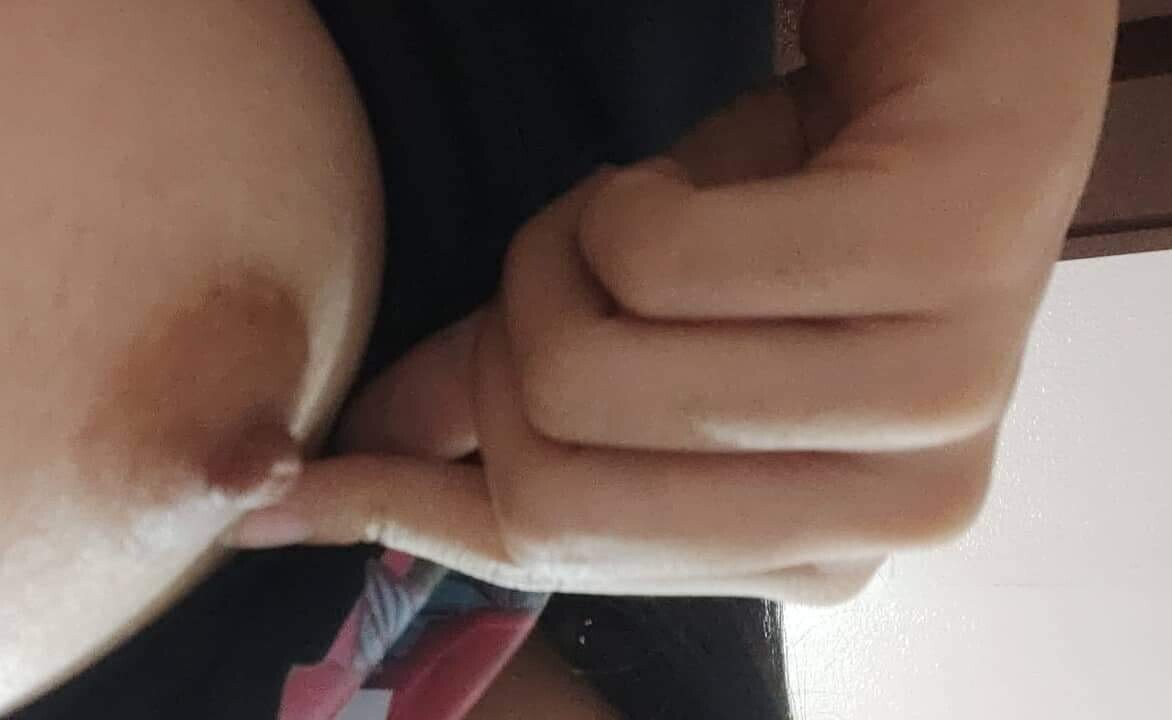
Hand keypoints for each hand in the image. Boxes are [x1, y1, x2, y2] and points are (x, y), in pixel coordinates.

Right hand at [227, 0, 1116, 601]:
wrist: (934, 74)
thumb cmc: (781, 210)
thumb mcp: (623, 328)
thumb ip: (492, 408)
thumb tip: (317, 486)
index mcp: (818, 552)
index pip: (553, 556)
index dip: (403, 507)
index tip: (285, 489)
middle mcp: (902, 512)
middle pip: (555, 482)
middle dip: (510, 340)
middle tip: (574, 257)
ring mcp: (943, 394)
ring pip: (592, 375)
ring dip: (566, 255)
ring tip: (643, 213)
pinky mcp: (949, 258)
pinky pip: (662, 258)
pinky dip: (625, 196)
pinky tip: (700, 174)